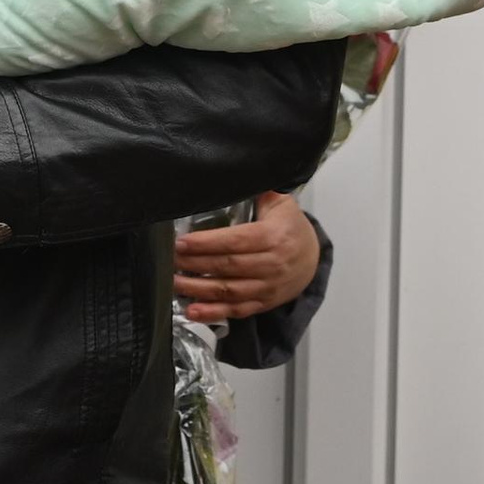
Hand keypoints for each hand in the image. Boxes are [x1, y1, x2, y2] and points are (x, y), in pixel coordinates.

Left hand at [175, 189, 320, 324]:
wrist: (313, 257)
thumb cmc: (290, 226)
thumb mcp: (281, 202)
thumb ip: (261, 190)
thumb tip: (238, 170)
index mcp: (274, 237)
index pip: (235, 241)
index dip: (207, 243)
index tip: (182, 242)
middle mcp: (272, 264)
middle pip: (228, 266)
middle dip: (195, 264)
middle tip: (170, 260)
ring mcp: (268, 287)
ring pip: (230, 291)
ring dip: (199, 289)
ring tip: (175, 283)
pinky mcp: (264, 303)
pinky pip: (237, 310)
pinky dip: (213, 313)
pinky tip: (193, 311)